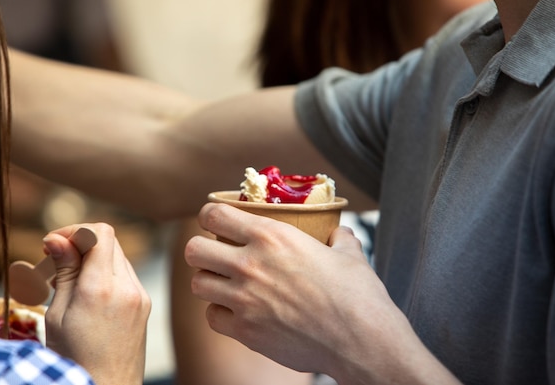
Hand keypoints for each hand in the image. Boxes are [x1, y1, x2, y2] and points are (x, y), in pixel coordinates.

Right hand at [42, 223, 150, 384]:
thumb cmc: (74, 359)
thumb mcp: (58, 314)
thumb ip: (64, 272)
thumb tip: (57, 238)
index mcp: (101, 288)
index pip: (99, 232)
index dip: (74, 231)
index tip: (52, 245)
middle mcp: (128, 287)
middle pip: (109, 241)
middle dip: (81, 243)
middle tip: (57, 261)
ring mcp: (141, 295)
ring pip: (118, 256)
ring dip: (94, 258)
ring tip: (70, 280)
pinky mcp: (145, 303)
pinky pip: (127, 274)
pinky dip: (107, 273)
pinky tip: (89, 293)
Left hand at [185, 203, 460, 384]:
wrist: (361, 340)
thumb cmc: (357, 295)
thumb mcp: (348, 253)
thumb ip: (337, 237)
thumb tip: (339, 233)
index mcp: (271, 235)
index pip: (214, 215)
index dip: (210, 216)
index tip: (215, 222)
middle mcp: (250, 264)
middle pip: (194, 249)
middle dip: (201, 250)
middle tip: (217, 255)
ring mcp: (244, 299)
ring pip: (198, 283)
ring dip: (210, 281)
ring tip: (226, 284)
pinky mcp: (245, 331)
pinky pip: (212, 317)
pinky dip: (220, 313)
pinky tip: (238, 311)